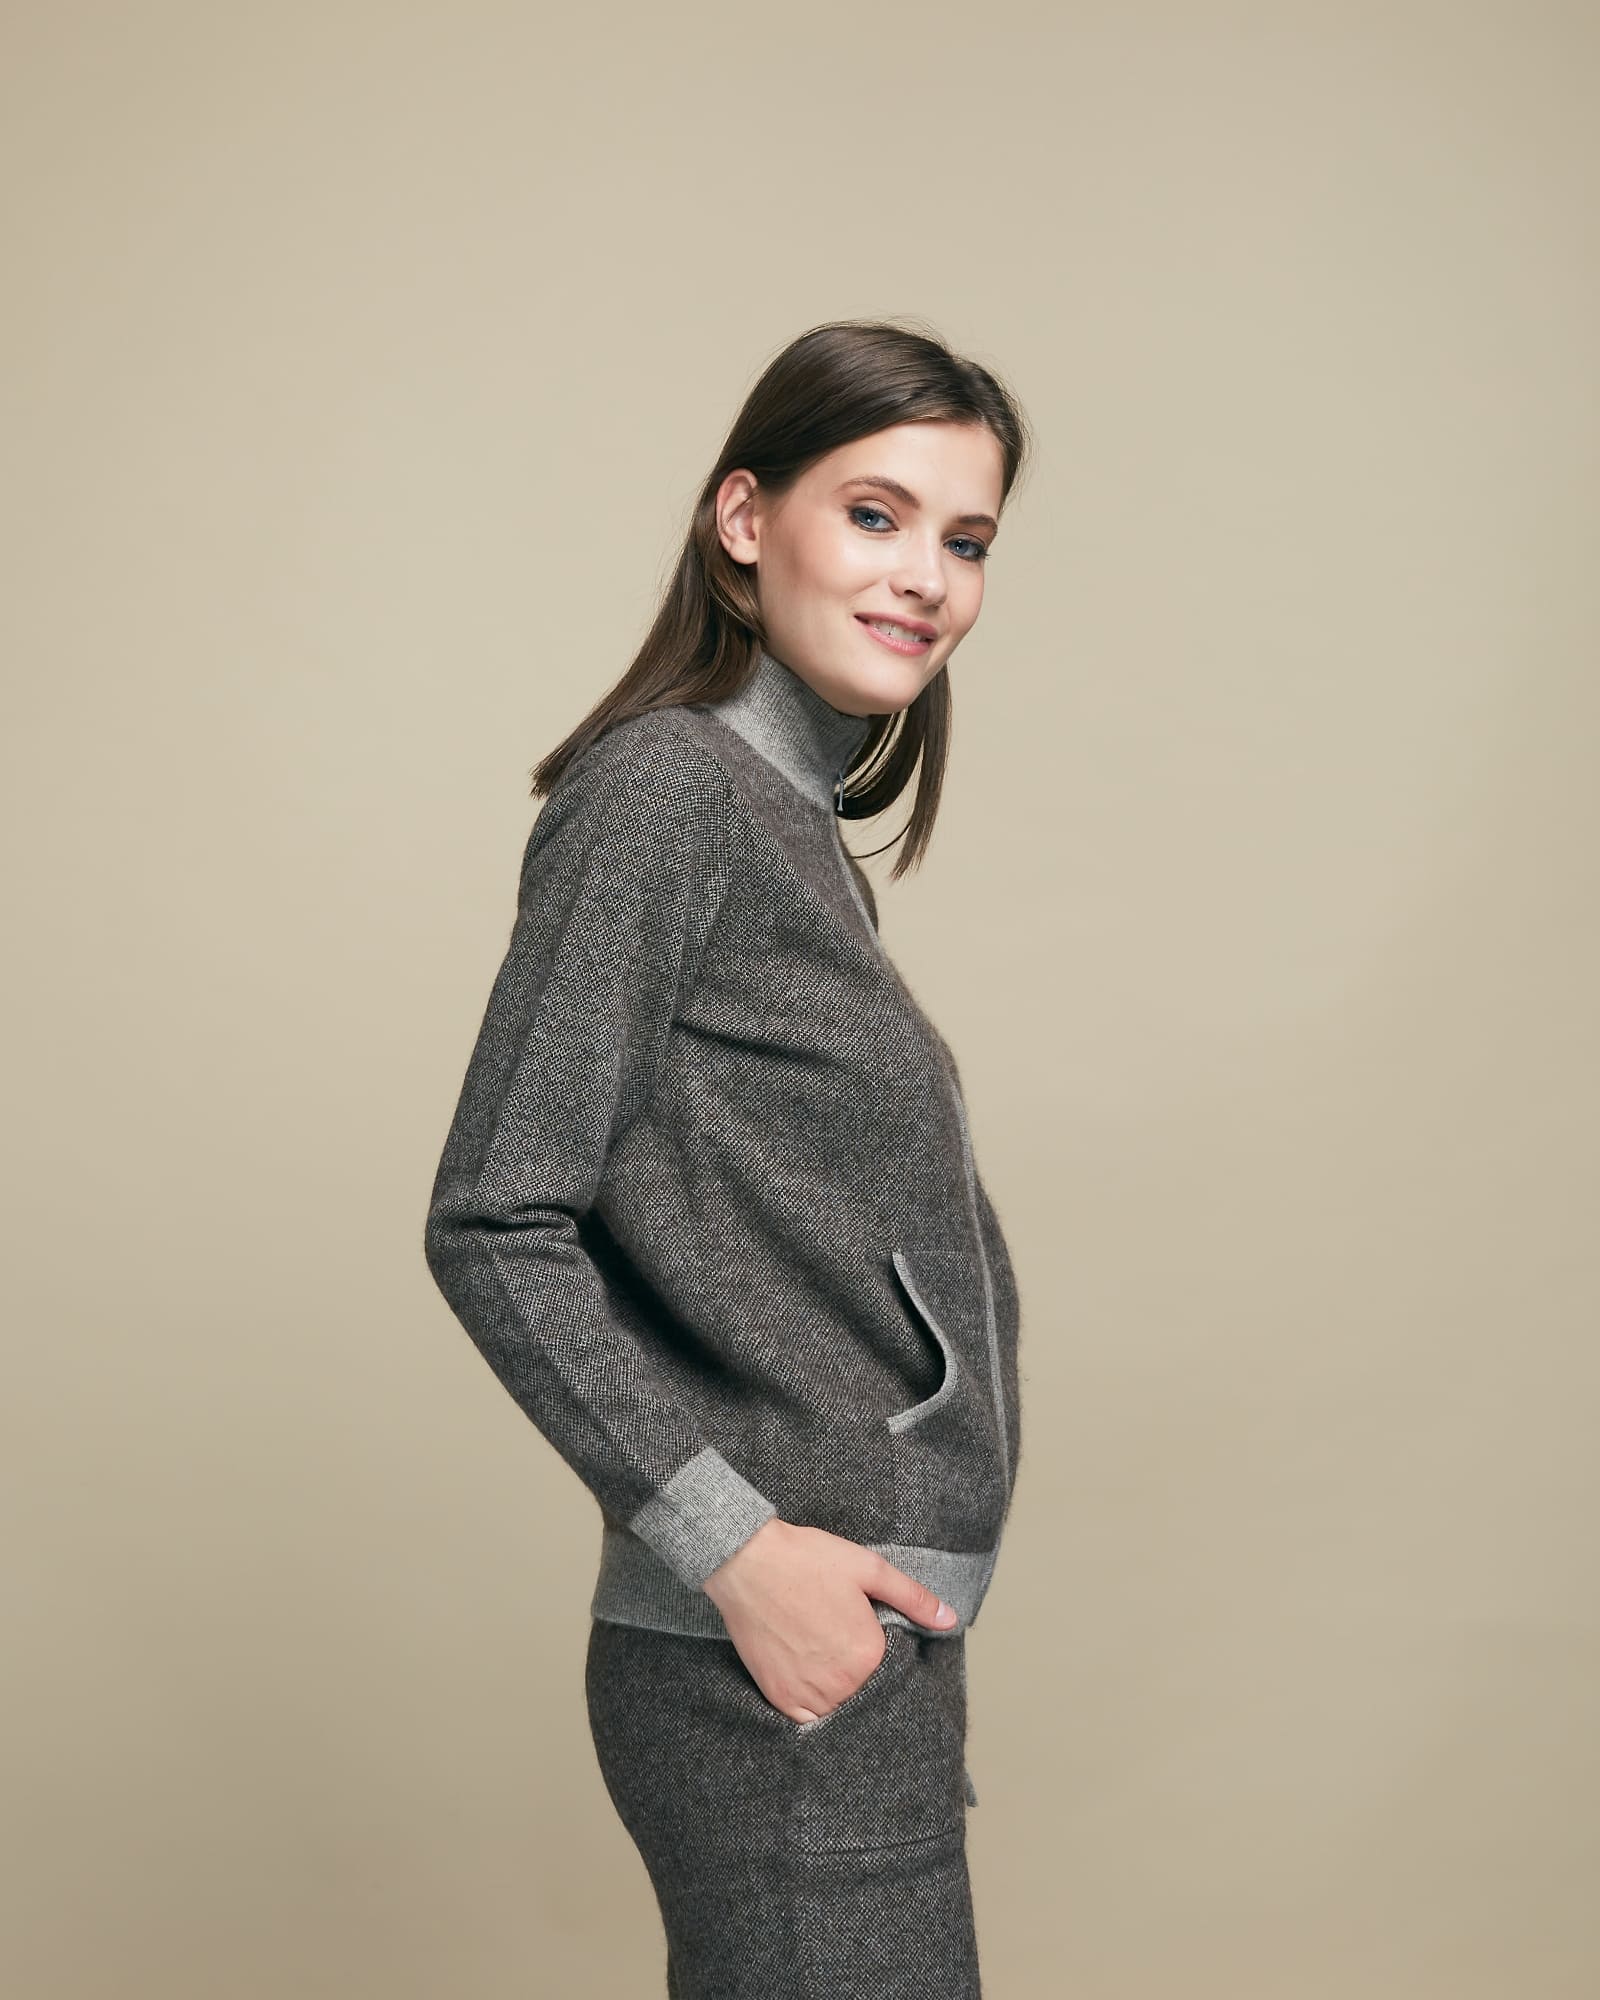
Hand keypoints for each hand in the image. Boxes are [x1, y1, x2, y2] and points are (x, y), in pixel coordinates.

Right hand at [701, 1518, 957, 1723]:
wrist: (748, 1562)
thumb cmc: (808, 1560)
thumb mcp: (869, 1568)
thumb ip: (913, 1598)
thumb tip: (951, 1620)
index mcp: (868, 1655)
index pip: (894, 1672)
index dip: (886, 1654)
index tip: (870, 1636)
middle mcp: (841, 1684)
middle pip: (867, 1694)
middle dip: (865, 1676)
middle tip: (845, 1644)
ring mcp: (808, 1694)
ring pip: (840, 1711)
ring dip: (842, 1695)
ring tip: (828, 1659)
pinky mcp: (779, 1697)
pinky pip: (808, 1720)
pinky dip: (815, 1707)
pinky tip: (813, 1679)